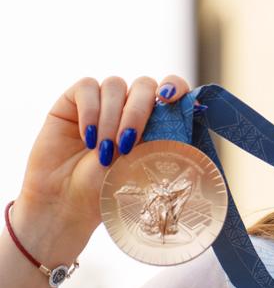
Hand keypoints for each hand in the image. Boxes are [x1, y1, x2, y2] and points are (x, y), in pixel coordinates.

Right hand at [11, 75, 189, 262]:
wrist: (68, 202)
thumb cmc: (110, 187)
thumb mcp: (144, 164)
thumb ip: (164, 138)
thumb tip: (191, 115)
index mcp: (154, 117)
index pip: (172, 87)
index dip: (175, 85)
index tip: (169, 98)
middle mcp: (130, 104)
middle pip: (144, 85)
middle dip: (137, 112)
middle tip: (128, 144)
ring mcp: (103, 100)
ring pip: (115, 85)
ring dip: (111, 118)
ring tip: (104, 151)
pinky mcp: (74, 100)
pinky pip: (87, 87)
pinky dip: (90, 111)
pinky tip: (88, 137)